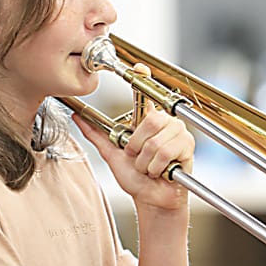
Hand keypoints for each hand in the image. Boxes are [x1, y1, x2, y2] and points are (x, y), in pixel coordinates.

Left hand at [73, 65, 193, 210]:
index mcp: (148, 120)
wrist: (151, 198)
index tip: (139, 67)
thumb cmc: (136, 177)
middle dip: (136, 145)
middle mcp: (165, 122)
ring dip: (145, 162)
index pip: (147, 94)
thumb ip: (96, 135)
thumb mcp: (111, 154)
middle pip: (150, 121)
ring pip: (155, 142)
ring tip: (148, 166)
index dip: (144, 78)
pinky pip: (165, 153)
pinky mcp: (188, 147)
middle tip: (137, 156)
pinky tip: (160, 171)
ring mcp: (178, 133)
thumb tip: (77, 118)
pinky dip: (155, 167)